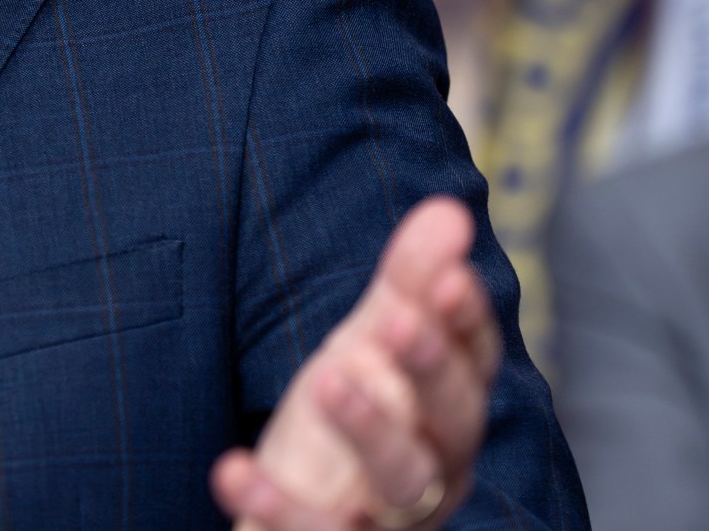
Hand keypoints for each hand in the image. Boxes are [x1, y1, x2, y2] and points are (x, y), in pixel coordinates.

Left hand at [209, 197, 501, 530]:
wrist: (299, 506)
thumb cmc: (351, 416)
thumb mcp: (369, 344)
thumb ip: (407, 283)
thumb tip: (448, 208)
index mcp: (449, 408)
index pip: (476, 362)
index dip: (466, 321)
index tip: (450, 276)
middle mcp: (436, 465)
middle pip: (455, 421)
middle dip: (431, 370)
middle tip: (398, 320)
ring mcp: (387, 513)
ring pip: (404, 482)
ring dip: (371, 430)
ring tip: (328, 378)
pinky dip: (276, 507)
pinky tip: (232, 468)